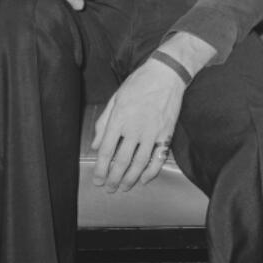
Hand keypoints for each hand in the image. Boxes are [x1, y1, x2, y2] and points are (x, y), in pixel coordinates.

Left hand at [91, 58, 184, 192]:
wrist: (166, 74)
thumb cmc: (139, 83)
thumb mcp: (116, 98)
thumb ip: (104, 122)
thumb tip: (95, 144)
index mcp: (119, 118)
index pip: (106, 150)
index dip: (100, 169)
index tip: (97, 179)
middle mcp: (134, 128)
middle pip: (122, 161)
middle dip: (113, 178)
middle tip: (109, 189)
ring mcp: (152, 132)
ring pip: (140, 163)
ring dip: (130, 178)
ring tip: (124, 187)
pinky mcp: (166, 133)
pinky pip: (158, 157)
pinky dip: (152, 171)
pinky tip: (144, 179)